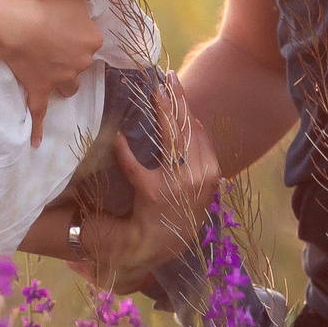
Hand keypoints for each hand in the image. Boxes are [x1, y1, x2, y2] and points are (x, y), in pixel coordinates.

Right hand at [0, 0, 103, 146]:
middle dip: (71, 55)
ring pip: (68, 86)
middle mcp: (81, 62)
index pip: (92, 38)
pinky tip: (36, 143)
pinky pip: (40, 114)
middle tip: (53, 42)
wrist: (15, 23)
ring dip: (64, 82)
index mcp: (92, 39)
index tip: (66, 24)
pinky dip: (38, 129)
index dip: (79, 31)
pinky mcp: (39, 90)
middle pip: (81, 62)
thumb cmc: (44, 1)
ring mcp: (60, 79)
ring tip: (52, 74)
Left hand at [71, 79, 221, 280]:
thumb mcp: (198, 189)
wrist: (161, 247)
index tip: (176, 89)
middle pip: (187, 129)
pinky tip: (117, 137)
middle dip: (178, 100)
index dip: (187, 108)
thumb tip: (192, 122)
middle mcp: (198, 176)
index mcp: (210, 173)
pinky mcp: (153, 193)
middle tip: (167, 79)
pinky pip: (136, 167)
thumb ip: (199, 160)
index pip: (199, 132)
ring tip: (155, 93)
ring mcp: (177, 185)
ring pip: (170, 140)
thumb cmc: (178, 214)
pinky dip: (124, 151)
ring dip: (163, 113)